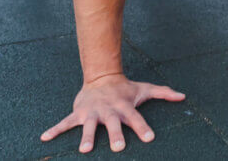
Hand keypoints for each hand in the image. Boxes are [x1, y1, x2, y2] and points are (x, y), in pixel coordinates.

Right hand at [40, 73, 185, 152]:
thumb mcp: (144, 90)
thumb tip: (182, 96)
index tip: (149, 138)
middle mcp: (109, 111)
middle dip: (115, 135)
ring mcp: (92, 112)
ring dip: (86, 137)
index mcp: (125, 107)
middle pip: (113, 124)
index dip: (143, 128)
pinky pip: (65, 123)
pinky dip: (55, 130)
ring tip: (84, 150)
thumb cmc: (125, 89)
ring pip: (89, 126)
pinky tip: (44, 138)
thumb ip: (163, 93)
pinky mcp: (78, 113)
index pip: (136, 118)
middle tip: (119, 147)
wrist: (101, 77)